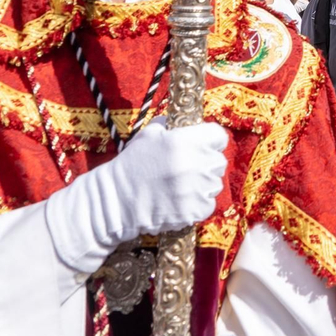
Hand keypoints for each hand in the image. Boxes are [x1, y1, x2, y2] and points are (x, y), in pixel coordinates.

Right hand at [45, 120, 228, 273]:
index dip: (211, 140)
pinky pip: (209, 204)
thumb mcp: (149, 134)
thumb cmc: (132, 165)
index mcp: (183, 141)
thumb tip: (190, 123)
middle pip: (219, 161)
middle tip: (189, 168)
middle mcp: (193, 163)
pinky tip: (181, 200)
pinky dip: (199, 203)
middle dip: (207, 163)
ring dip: (203, 184)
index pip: (218, 136)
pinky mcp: (193, 211)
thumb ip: (172, 126)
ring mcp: (195, 189)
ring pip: (215, 184)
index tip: (204, 146)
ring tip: (182, 186)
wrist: (116, 201)